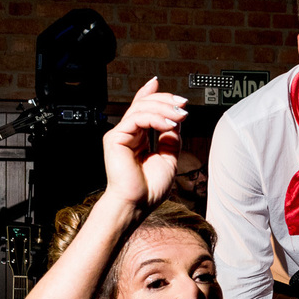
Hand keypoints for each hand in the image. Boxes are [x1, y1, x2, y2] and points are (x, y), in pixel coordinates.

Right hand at [102, 78, 187, 211]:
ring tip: (180, 116)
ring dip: (164, 108)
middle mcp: (128, 134)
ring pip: (141, 108)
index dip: (156, 96)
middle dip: (166, 101)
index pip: (145, 110)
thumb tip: (176, 121)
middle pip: (144, 105)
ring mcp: (120, 135)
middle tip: (183, 104)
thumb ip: (170, 139)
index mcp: (138, 139)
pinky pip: (136, 118)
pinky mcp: (115, 138)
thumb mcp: (168, 158)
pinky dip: (155, 118)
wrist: (137, 204)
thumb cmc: (149, 189)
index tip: (174, 94)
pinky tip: (169, 124)